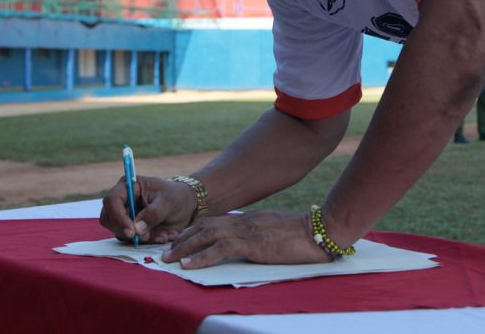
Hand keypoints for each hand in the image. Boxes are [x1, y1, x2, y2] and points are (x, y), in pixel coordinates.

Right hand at [100, 176, 197, 243]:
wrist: (185, 205)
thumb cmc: (176, 197)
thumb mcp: (168, 202)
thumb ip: (153, 214)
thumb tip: (136, 229)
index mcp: (128, 186)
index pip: (111, 201)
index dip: (118, 217)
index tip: (131, 231)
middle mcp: (122, 201)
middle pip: (108, 219)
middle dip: (125, 231)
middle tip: (146, 237)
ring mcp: (125, 215)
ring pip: (118, 232)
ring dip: (139, 238)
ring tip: (162, 234)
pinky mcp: (131, 228)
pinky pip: (130, 240)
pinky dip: (146, 242)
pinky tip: (162, 236)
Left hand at [162, 210, 329, 268]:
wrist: (319, 232)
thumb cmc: (302, 236)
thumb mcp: (274, 232)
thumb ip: (257, 235)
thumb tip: (246, 245)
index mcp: (248, 219)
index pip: (214, 222)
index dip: (194, 232)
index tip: (179, 241)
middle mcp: (243, 221)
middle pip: (205, 227)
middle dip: (182, 239)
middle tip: (166, 251)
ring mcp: (246, 231)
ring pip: (206, 236)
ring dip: (185, 248)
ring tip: (169, 259)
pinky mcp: (252, 244)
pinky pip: (220, 250)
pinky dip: (201, 257)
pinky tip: (189, 265)